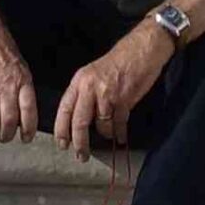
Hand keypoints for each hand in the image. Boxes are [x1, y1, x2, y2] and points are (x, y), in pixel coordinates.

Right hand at [0, 18, 39, 148]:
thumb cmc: (0, 40)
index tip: (26, 137)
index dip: (28, 129)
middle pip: (9, 121)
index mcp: (22, 78)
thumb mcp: (20, 60)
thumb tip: (23, 105)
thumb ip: (22, 83)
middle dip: (8, 135)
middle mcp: (6, 86)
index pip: (29, 111)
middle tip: (6, 138)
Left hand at [52, 21, 172, 161]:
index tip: (62, 144)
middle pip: (79, 122)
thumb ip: (86, 94)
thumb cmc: (119, 60)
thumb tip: (81, 119)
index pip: (65, 108)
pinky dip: (120, 133)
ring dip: (106, 134)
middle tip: (81, 156)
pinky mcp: (125, 100)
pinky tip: (121, 138)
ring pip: (101, 125)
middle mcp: (90, 87)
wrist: (143, 48)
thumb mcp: (95, 73)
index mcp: (80, 81)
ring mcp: (108, 94)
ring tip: (111, 136)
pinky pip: (119, 123)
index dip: (61, 129)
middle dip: (79, 142)